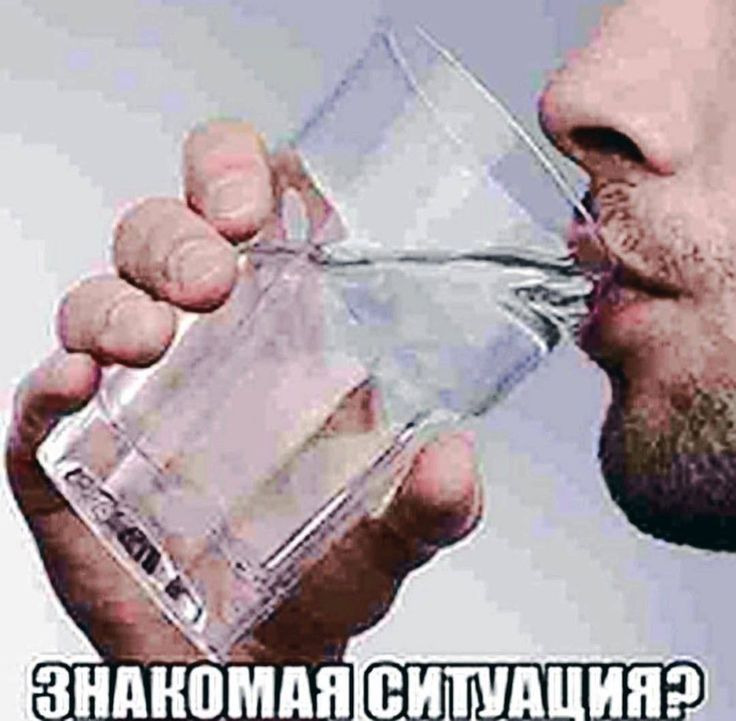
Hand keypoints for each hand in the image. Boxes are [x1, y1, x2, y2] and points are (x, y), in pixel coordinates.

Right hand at [5, 121, 482, 662]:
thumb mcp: (393, 534)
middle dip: (177, 235)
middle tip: (211, 279)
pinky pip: (41, 403)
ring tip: (149, 340)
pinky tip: (74, 385)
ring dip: (113, 303)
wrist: (256, 659)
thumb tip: (454, 461)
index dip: (238, 171)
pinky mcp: (77, 456)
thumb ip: (434, 504)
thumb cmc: (322, 579)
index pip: (247, 205)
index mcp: (281, 332)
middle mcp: (202, 345)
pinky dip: (46, 385)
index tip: (254, 203)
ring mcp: (134, 395)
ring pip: (98, 301)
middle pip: (164, 233)